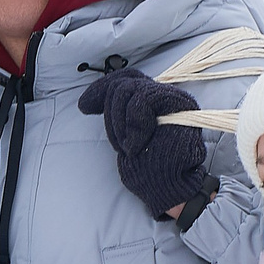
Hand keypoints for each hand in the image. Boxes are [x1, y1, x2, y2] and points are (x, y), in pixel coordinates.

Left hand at [77, 69, 209, 219]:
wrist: (167, 184)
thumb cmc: (146, 166)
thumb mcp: (124, 136)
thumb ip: (118, 115)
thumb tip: (92, 101)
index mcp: (151, 101)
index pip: (125, 78)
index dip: (101, 88)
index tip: (84, 107)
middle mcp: (163, 94)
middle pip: (123, 84)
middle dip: (111, 114)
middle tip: (121, 144)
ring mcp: (172, 97)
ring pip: (130, 90)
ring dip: (121, 123)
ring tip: (131, 147)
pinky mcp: (178, 103)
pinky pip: (144, 98)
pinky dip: (134, 124)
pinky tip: (137, 144)